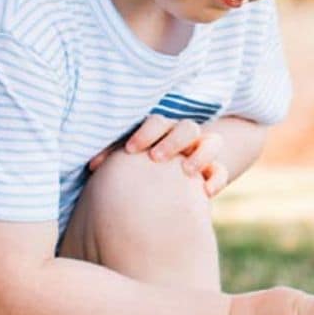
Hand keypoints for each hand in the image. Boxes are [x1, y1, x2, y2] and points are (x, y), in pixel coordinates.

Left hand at [103, 115, 228, 196]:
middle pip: (187, 127)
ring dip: (200, 154)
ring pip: (211, 142)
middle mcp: (183, 139)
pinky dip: (216, 179)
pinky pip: (220, 171)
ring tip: (185, 171)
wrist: (161, 188)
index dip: (146, 133)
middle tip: (156, 158)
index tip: (131, 150)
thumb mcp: (127, 161)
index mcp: (161, 132)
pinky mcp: (211, 174)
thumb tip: (92, 166)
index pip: (158, 122)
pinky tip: (205, 192)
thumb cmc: (138, 171)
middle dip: (172, 141)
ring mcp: (200, 154)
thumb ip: (113, 159)